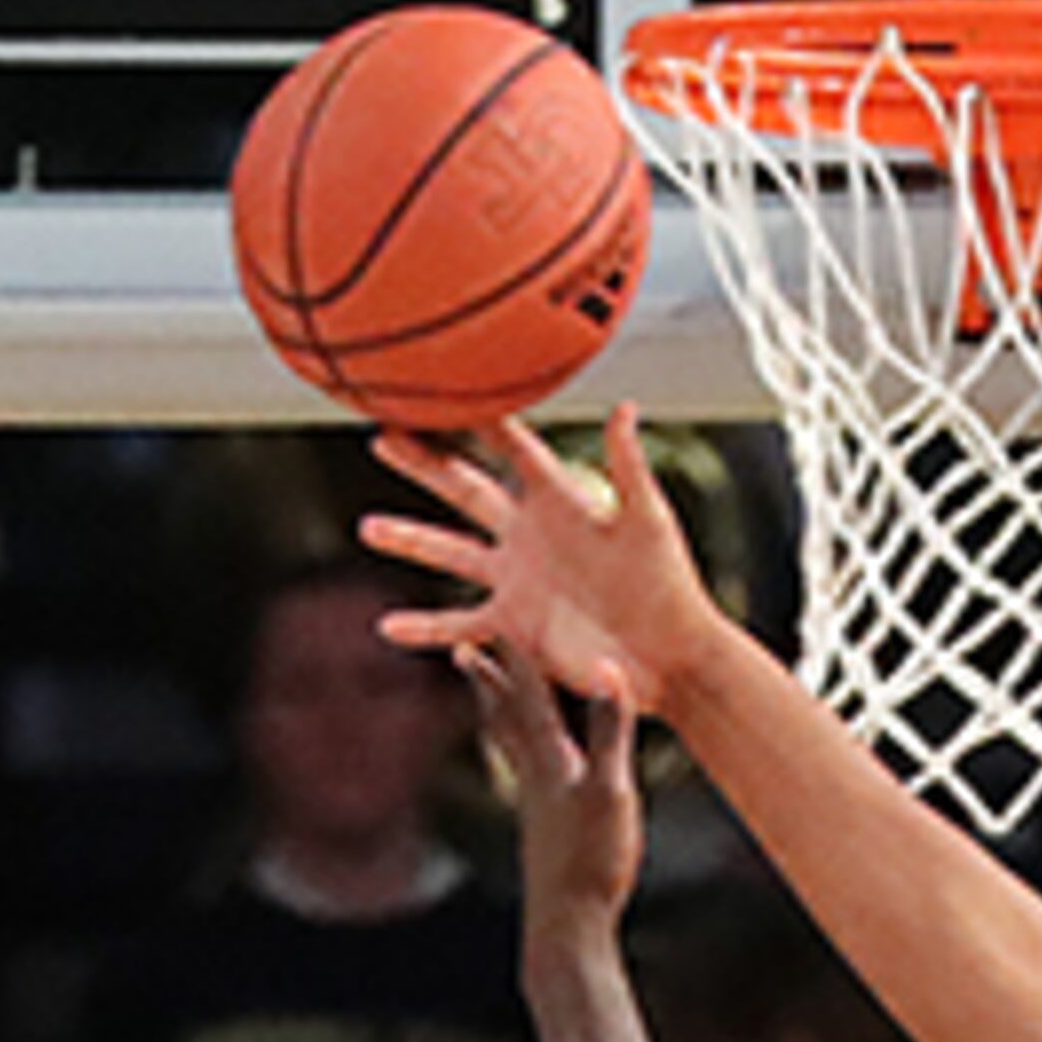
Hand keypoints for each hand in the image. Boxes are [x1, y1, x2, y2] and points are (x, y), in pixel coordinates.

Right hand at [364, 406, 718, 712]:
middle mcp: (529, 535)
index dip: (480, 418)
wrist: (674, 654)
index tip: (441, 386)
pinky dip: (426, 629)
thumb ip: (629, 465)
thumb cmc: (670, 583)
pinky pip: (462, 626)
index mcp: (560, 501)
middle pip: (465, 490)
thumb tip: (625, 407)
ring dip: (410, 540)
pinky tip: (388, 626)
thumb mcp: (649, 520)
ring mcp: (518, 581)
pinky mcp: (517, 627)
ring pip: (450, 554)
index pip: (512, 449)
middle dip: (423, 464)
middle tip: (381, 435)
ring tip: (368, 528)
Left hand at [451, 618, 645, 945]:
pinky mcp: (547, 832)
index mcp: (551, 759)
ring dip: (497, 718)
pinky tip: (530, 770)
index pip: (529, 693)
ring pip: (512, 749)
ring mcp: (539, 806)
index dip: (515, 655)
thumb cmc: (593, 861)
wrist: (568, 927)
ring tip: (486, 699)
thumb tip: (606, 666)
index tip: (496, 616)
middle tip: (463, 649)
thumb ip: (611, 729)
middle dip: (489, 681)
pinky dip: (521, 757)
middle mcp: (536, 777)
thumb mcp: (612, 790)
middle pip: (506, 718)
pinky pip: (530, 778)